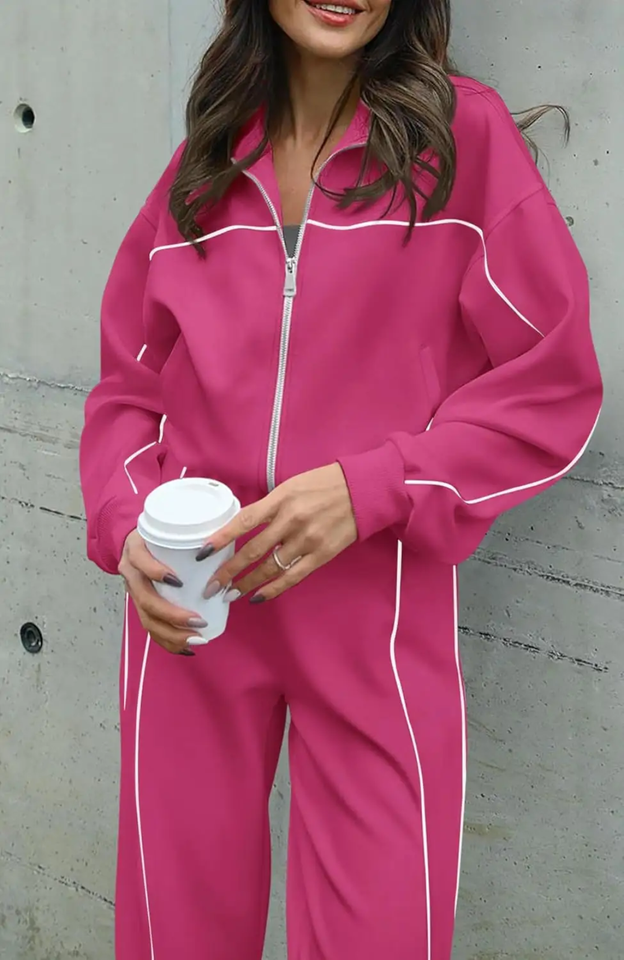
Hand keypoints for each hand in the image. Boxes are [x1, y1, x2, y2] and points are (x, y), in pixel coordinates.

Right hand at [118, 530, 207, 655]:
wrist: (130, 543)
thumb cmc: (157, 537)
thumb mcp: (167, 530)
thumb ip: (189, 537)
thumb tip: (226, 550)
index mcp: (136, 552)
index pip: (142, 562)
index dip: (156, 573)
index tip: (179, 581)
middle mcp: (131, 574)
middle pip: (146, 601)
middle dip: (173, 615)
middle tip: (200, 622)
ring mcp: (132, 593)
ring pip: (147, 620)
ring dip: (172, 634)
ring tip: (196, 640)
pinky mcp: (138, 606)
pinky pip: (150, 628)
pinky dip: (167, 642)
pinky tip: (185, 649)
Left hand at [198, 463, 356, 602]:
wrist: (363, 489)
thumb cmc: (325, 484)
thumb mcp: (291, 485)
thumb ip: (270, 506)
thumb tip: (245, 527)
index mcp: (281, 499)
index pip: (244, 521)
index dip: (221, 538)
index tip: (203, 553)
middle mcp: (292, 520)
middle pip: (253, 551)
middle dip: (228, 571)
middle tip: (210, 586)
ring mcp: (307, 539)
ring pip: (270, 568)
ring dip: (247, 584)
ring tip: (230, 594)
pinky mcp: (322, 554)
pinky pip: (293, 576)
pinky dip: (274, 589)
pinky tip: (258, 597)